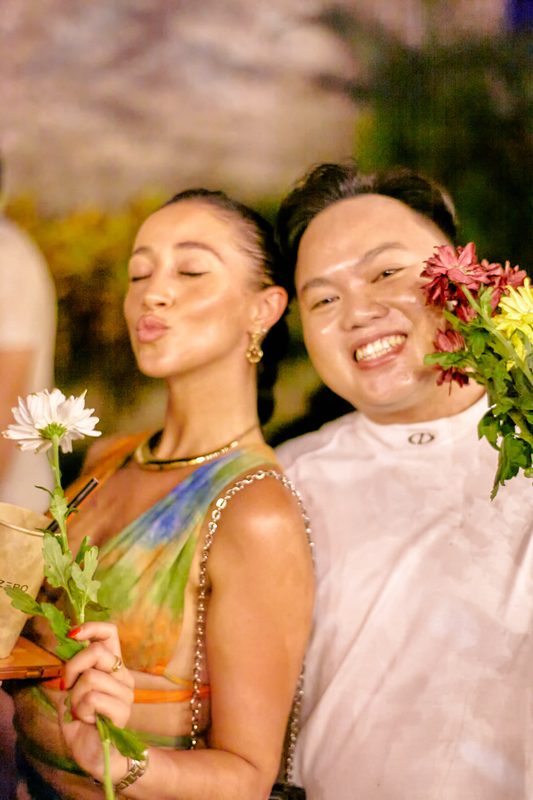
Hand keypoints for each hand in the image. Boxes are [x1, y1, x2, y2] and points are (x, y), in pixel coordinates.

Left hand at [58, 622, 133, 782]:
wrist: (93, 754)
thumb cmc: (82, 720)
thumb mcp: (73, 689)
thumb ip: (76, 668)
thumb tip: (70, 643)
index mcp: (112, 666)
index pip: (110, 633)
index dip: (91, 627)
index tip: (72, 634)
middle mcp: (123, 675)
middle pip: (96, 652)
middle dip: (72, 667)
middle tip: (66, 686)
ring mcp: (125, 692)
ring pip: (90, 678)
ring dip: (75, 697)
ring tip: (81, 711)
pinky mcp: (122, 710)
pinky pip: (92, 698)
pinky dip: (81, 709)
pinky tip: (87, 720)